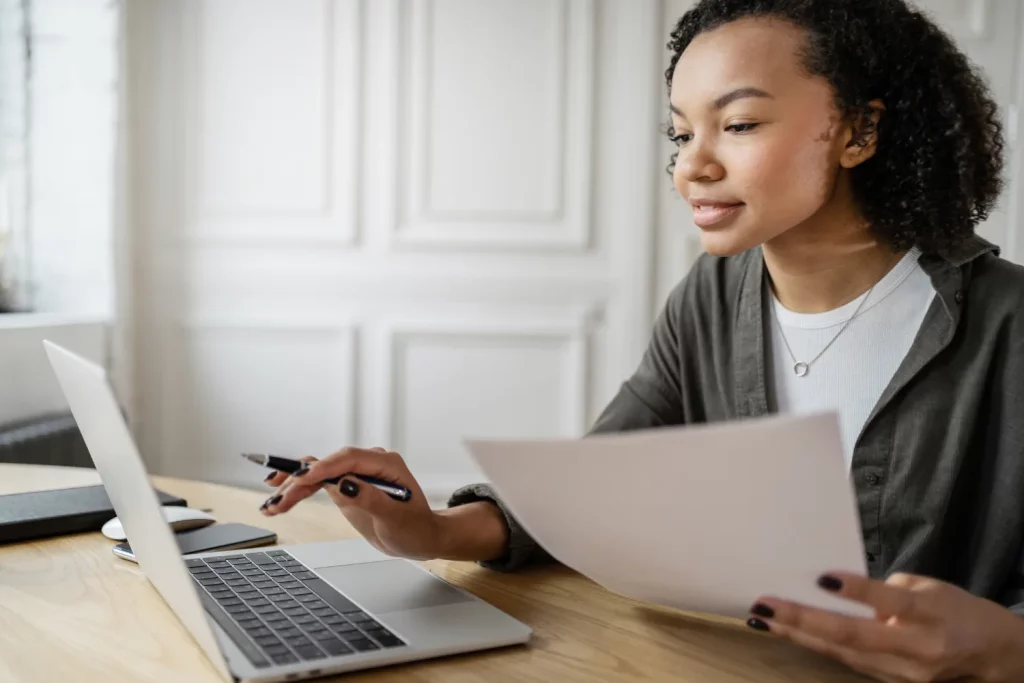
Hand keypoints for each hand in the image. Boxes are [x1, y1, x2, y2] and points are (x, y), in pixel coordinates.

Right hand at [258, 447, 446, 559]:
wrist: (420, 536)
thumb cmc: (415, 527)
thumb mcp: (396, 518)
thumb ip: (371, 498)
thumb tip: (345, 484)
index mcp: (385, 463)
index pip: (348, 458)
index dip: (323, 467)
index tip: (302, 479)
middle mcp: (367, 463)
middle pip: (327, 465)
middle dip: (300, 482)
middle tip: (279, 501)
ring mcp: (354, 473)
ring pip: (316, 473)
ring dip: (292, 487)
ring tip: (270, 505)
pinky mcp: (345, 485)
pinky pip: (317, 483)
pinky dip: (298, 492)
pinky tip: (278, 501)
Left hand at [746, 571, 1023, 681]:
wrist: (989, 653)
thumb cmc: (955, 608)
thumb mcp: (929, 586)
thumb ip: (887, 588)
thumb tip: (837, 588)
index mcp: (930, 614)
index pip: (891, 601)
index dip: (857, 591)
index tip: (822, 577)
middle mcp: (917, 647)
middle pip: (854, 635)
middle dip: (803, 619)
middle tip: (765, 605)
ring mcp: (903, 672)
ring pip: (843, 653)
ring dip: (798, 635)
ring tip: (763, 618)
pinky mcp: (892, 682)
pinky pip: (848, 662)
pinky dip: (816, 646)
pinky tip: (789, 631)